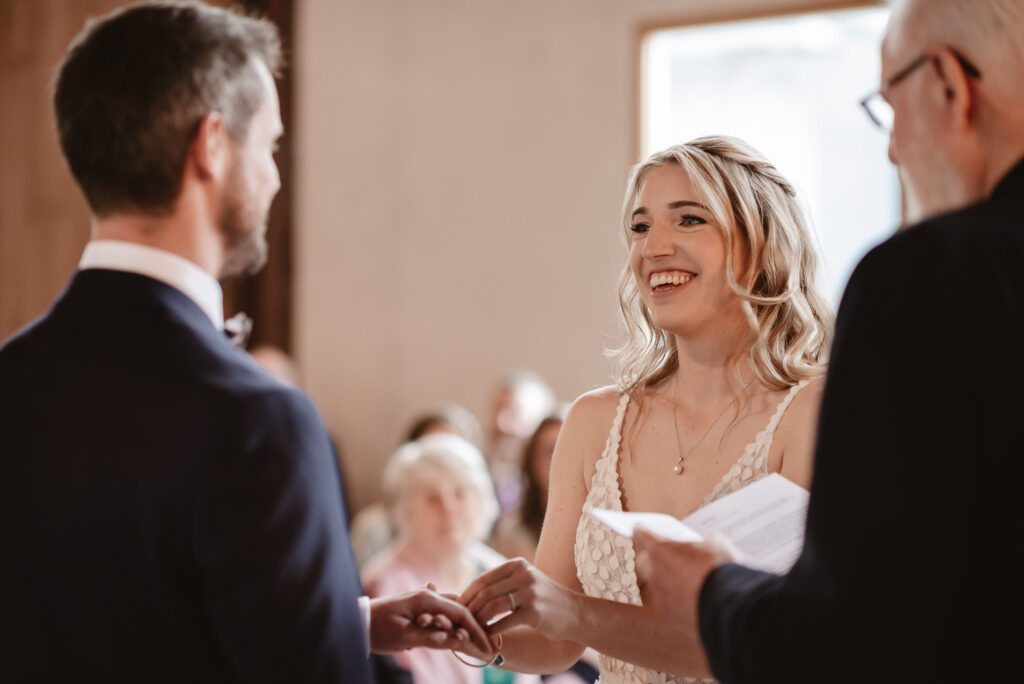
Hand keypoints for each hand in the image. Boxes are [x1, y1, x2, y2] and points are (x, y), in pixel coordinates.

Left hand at [370, 588, 494, 655]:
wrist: (356, 622)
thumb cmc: (378, 630)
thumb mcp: (406, 637)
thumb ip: (433, 637)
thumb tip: (458, 640)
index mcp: (427, 600)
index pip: (461, 614)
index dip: (477, 631)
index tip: (488, 647)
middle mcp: (427, 595)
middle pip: (460, 610)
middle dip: (474, 628)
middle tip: (487, 647)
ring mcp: (422, 599)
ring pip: (451, 611)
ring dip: (462, 627)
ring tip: (475, 644)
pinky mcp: (416, 607)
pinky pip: (440, 614)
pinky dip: (450, 624)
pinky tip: (457, 634)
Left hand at [459, 558, 578, 640]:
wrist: (573, 612)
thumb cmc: (543, 599)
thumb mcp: (524, 582)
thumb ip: (502, 582)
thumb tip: (469, 593)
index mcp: (518, 564)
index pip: (484, 579)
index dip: (468, 594)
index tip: (458, 608)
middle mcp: (524, 574)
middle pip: (486, 592)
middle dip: (470, 608)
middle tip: (461, 621)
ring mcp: (530, 592)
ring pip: (493, 606)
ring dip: (478, 619)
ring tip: (472, 629)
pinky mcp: (534, 611)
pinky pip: (505, 621)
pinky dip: (492, 630)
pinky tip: (486, 636)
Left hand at [633, 526, 724, 634]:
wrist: (728, 607)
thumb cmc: (721, 570)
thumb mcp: (717, 545)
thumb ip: (705, 541)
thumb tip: (709, 542)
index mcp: (660, 550)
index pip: (641, 535)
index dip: (641, 531)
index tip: (639, 528)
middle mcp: (654, 573)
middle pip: (644, 562)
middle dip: (652, 558)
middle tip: (665, 556)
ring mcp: (660, 596)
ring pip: (658, 585)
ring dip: (668, 581)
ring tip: (686, 580)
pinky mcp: (669, 616)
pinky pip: (669, 604)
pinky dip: (678, 600)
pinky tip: (692, 599)